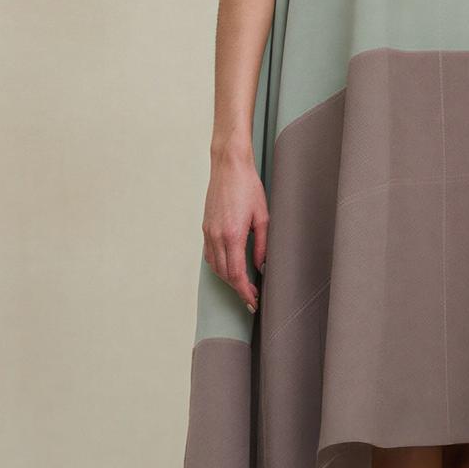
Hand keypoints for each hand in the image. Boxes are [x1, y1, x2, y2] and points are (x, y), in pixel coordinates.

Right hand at [202, 153, 267, 314]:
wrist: (229, 166)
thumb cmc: (248, 186)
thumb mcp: (263, 217)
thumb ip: (262, 245)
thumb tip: (260, 266)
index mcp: (233, 235)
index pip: (236, 274)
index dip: (244, 291)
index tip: (253, 301)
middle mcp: (217, 236)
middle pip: (224, 274)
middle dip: (238, 289)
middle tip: (251, 298)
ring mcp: (208, 232)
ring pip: (215, 266)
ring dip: (228, 279)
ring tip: (243, 285)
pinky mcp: (205, 227)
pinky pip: (209, 254)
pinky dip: (218, 266)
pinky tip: (228, 267)